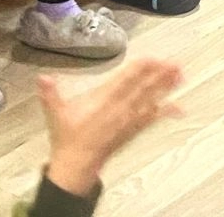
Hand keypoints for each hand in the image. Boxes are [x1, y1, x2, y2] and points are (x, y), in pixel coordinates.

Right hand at [41, 58, 182, 197]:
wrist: (76, 165)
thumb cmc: (68, 137)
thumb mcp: (56, 113)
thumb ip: (51, 93)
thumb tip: (42, 78)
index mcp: (103, 101)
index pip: (124, 81)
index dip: (139, 69)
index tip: (152, 58)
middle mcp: (119, 109)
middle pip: (143, 88)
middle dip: (160, 75)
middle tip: (176, 63)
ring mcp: (128, 120)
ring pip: (150, 100)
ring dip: (166, 87)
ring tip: (181, 75)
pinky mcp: (132, 130)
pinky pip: (151, 119)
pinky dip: (166, 112)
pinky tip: (179, 107)